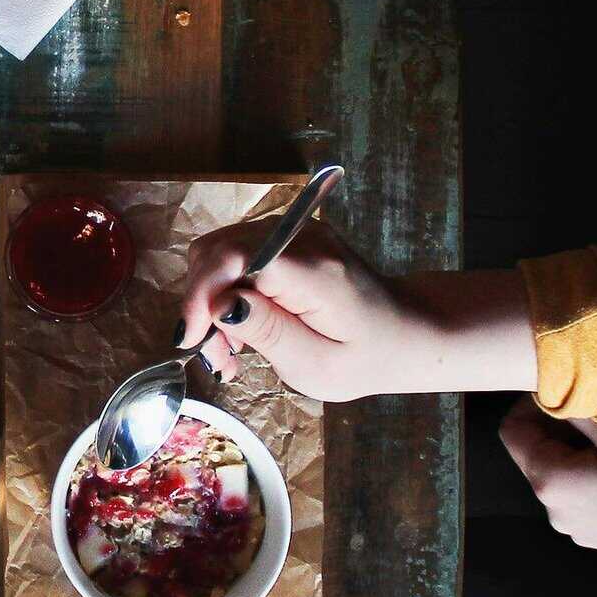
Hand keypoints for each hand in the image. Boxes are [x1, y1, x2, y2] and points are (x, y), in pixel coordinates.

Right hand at [177, 219, 537, 400]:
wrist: (405, 331)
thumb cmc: (367, 358)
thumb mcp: (318, 366)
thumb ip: (268, 332)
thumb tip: (220, 303)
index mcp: (315, 270)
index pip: (236, 257)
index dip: (201, 292)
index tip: (191, 338)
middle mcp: (301, 237)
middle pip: (217, 251)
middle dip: (201, 304)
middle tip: (218, 357)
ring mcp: (292, 230)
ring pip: (217, 252)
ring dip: (209, 300)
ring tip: (230, 349)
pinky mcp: (284, 236)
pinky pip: (232, 254)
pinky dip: (223, 290)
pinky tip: (241, 326)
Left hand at [500, 406, 596, 596]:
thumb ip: (576, 408)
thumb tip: (547, 389)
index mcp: (548, 483)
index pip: (512, 431)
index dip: (531, 403)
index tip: (566, 388)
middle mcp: (552, 510)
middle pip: (536, 451)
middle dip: (560, 425)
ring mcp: (575, 528)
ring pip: (562, 471)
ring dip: (580, 447)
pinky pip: (583, 492)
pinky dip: (595, 471)